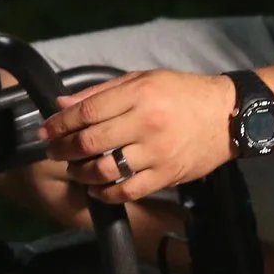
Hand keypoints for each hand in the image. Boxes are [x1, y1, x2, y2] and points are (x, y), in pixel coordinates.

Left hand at [41, 70, 237, 204]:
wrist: (227, 116)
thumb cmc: (182, 93)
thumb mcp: (142, 80)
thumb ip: (100, 92)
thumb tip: (62, 104)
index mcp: (139, 95)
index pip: (87, 112)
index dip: (60, 124)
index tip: (46, 131)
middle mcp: (146, 124)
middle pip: (91, 142)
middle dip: (64, 149)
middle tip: (53, 151)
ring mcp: (156, 153)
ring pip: (105, 170)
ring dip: (81, 173)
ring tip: (75, 169)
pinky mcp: (166, 175)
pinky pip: (128, 191)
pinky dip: (106, 194)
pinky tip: (97, 188)